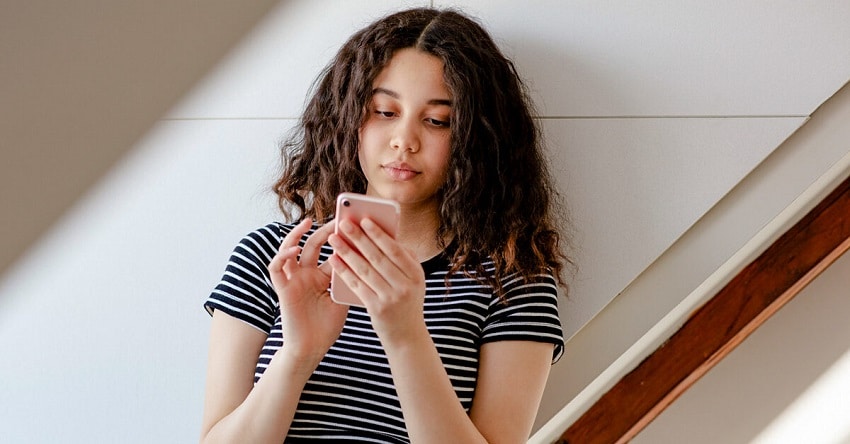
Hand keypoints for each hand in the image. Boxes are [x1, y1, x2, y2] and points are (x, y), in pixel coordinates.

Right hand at [268, 219, 347, 364]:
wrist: (311, 349)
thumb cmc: (327, 327)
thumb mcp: (342, 299)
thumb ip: (349, 279)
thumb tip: (368, 259)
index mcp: (323, 276)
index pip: (332, 251)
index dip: (342, 239)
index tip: (354, 226)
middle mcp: (307, 274)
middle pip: (313, 245)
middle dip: (323, 231)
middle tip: (336, 219)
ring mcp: (293, 280)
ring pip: (289, 249)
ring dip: (296, 235)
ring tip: (307, 223)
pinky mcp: (282, 289)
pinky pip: (276, 268)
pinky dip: (282, 256)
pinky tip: (294, 249)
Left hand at [327, 217, 426, 343]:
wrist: (407, 335)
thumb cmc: (406, 300)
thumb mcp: (413, 280)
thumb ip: (403, 259)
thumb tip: (384, 233)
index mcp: (416, 274)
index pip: (395, 250)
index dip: (379, 234)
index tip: (364, 220)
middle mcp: (405, 285)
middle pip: (378, 257)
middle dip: (359, 238)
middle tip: (344, 224)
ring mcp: (391, 298)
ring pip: (365, 270)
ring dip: (347, 252)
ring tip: (334, 238)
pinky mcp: (377, 308)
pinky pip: (357, 285)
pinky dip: (344, 271)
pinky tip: (334, 259)